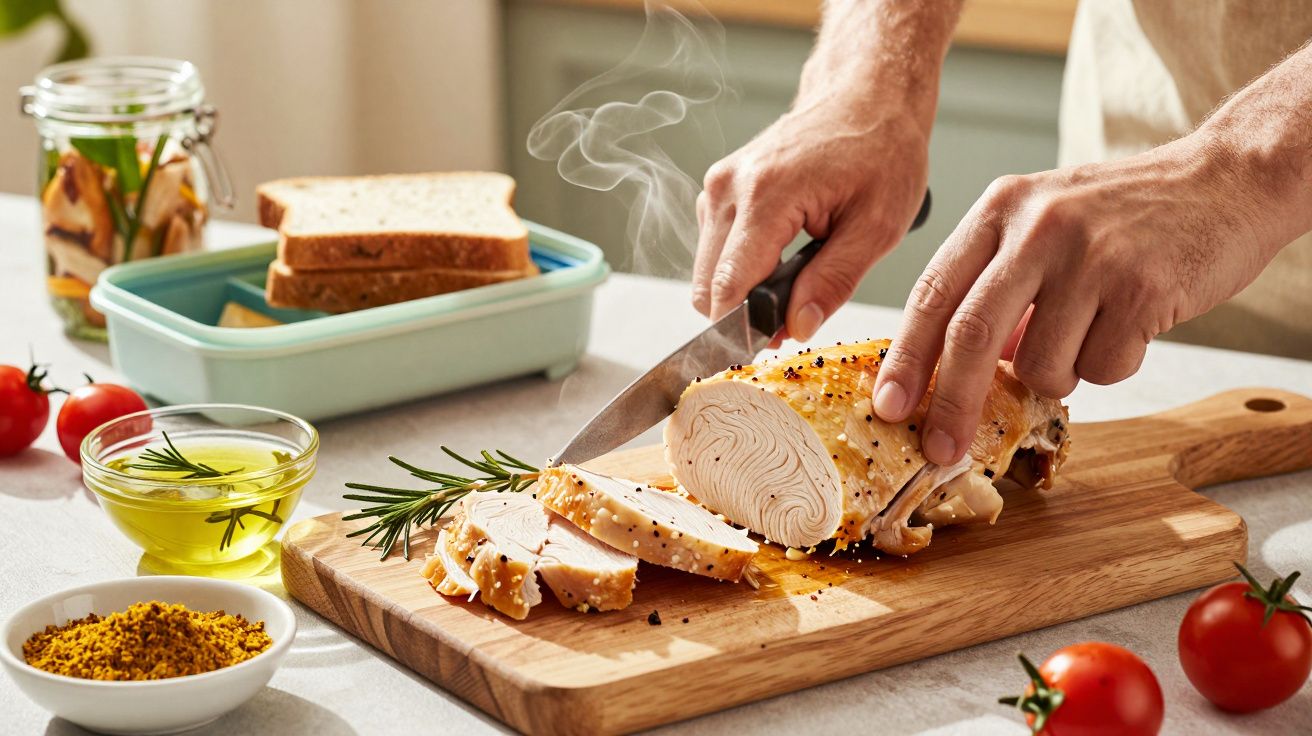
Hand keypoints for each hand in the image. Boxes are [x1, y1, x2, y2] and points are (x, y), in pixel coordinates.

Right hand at [693, 99, 928, 339]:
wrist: (867, 96)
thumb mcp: (877, 226)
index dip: (742, 329)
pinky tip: (781, 257)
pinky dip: (741, 267)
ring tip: (796, 277)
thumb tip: (795, 329)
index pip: (729, 286)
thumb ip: (832, 282)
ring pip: (707, 272)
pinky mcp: (718, 190)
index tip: (767, 349)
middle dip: (745, 312)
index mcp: (766, 195)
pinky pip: (714, 251)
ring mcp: (718, 186)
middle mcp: (729, 187)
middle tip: (795, 316)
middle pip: (708, 286)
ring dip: (743, 289)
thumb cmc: (881, 151)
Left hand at [874, 133, 1296, 464]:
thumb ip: (997, 285)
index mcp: (1000, 209)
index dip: (905, 357)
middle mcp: (1036, 227)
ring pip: (1040, 365)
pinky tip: (1133, 323)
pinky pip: (1102, 369)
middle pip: (969, 336)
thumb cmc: (1129, 212)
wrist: (1228, 179)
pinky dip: (1113, 365)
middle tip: (940, 448)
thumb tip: (956, 370)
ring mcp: (1089, 256)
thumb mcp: (1044, 223)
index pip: (932, 292)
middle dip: (951, 405)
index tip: (889, 405)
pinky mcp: (1140, 287)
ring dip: (1060, 375)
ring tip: (1092, 330)